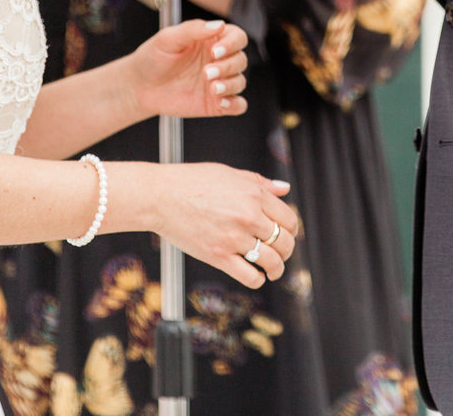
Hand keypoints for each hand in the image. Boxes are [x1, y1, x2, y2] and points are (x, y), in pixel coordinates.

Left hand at [128, 19, 248, 118]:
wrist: (139, 86)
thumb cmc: (153, 58)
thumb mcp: (168, 38)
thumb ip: (193, 29)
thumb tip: (219, 24)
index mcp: (212, 41)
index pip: (237, 37)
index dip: (232, 43)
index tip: (215, 51)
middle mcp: (219, 61)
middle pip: (240, 60)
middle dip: (227, 66)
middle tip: (206, 73)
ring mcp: (219, 82)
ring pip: (240, 81)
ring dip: (230, 84)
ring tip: (213, 88)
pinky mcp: (216, 103)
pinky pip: (238, 105)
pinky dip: (235, 104)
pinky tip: (222, 103)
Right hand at [158, 164, 299, 287]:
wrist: (160, 196)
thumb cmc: (191, 182)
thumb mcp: (231, 174)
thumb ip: (260, 183)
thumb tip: (284, 189)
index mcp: (254, 194)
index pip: (288, 218)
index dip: (292, 229)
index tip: (287, 234)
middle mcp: (248, 216)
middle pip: (284, 241)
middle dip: (287, 250)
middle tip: (282, 253)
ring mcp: (234, 237)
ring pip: (271, 260)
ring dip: (277, 268)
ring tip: (274, 270)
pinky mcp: (218, 256)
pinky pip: (249, 275)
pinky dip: (258, 279)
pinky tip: (256, 276)